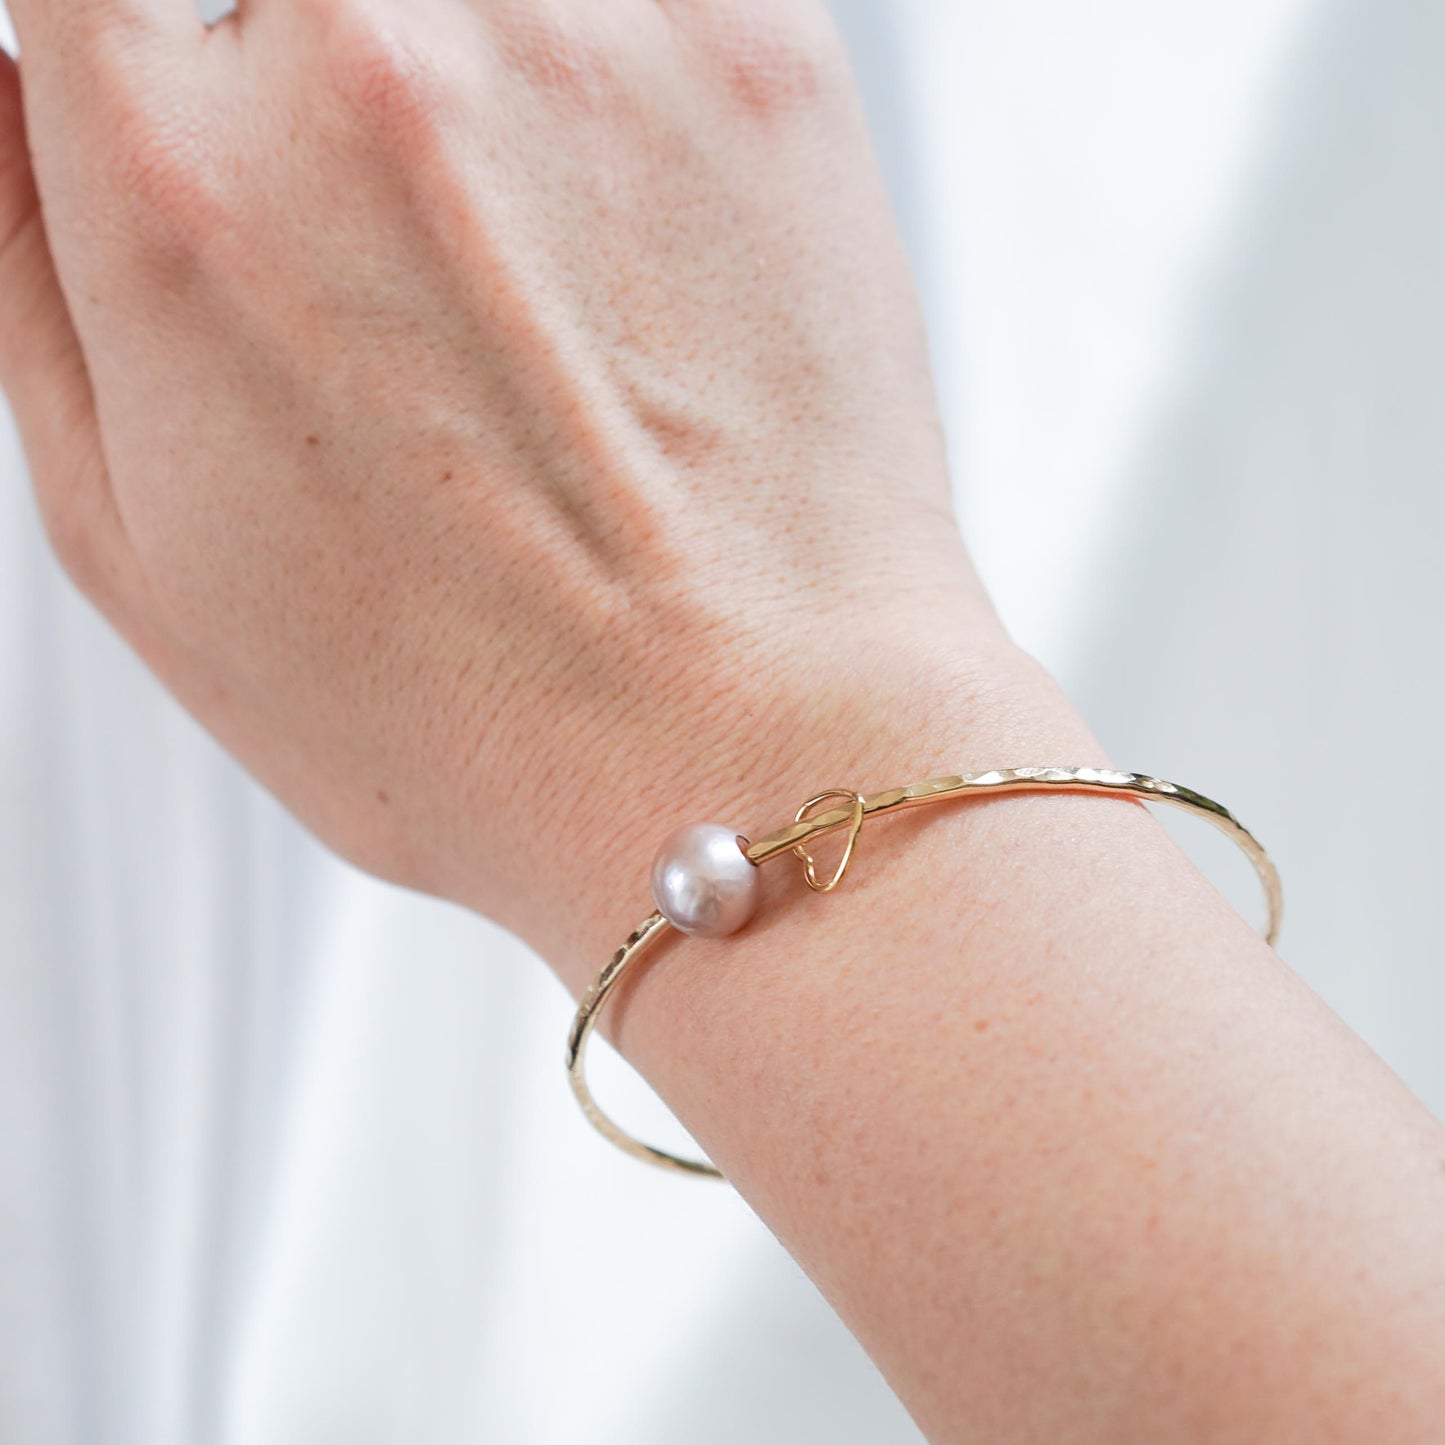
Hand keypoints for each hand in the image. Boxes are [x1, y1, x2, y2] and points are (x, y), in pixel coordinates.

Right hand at [0, 0, 1023, 971]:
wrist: (745, 750)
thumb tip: (8, 82)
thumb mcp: (146, 555)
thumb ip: (26, 278)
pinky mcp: (759, 55)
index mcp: (186, 189)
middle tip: (390, 239)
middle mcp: (372, 71)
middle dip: (314, 81)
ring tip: (530, 263)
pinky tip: (634, 234)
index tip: (184, 84)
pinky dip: (622, 67)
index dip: (143, 39)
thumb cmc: (475, 715)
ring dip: (480, 85)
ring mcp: (582, 40)